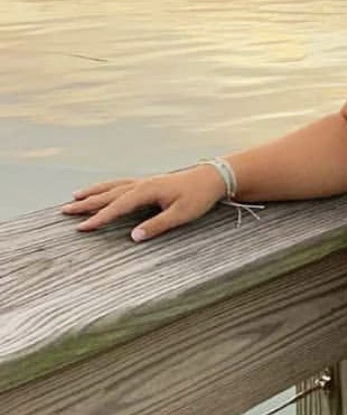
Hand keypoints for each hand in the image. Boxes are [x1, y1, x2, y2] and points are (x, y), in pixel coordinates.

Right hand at [62, 164, 227, 241]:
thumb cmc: (199, 196)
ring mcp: (144, 182)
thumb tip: (133, 237)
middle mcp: (141, 184)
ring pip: (112, 187)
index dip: (99, 218)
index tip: (82, 228)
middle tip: (64, 211)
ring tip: (75, 198)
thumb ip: (156, 226)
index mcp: (146, 191)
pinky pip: (121, 184)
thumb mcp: (180, 215)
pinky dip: (107, 188)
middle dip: (86, 204)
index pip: (117, 207)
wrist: (213, 177)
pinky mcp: (149, 182)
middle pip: (108, 194)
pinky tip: (102, 191)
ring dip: (93, 193)